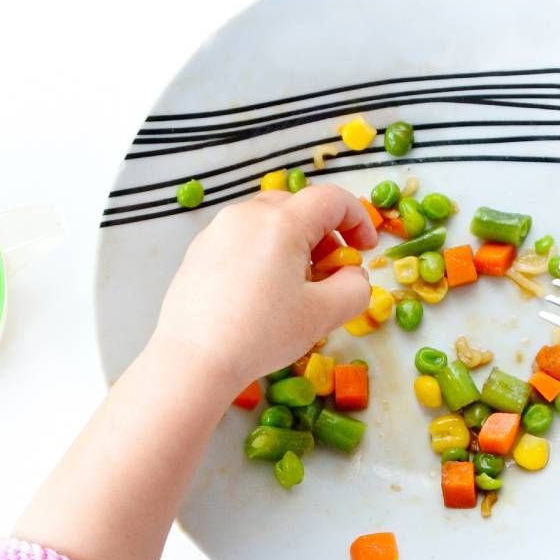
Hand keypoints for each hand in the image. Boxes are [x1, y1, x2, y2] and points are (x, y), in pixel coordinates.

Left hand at [152, 185, 376, 397]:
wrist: (194, 359)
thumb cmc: (262, 334)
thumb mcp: (324, 315)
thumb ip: (355, 288)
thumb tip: (354, 276)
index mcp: (282, 222)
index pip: (332, 199)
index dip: (359, 220)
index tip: (366, 250)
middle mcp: (247, 214)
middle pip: (299, 206)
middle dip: (325, 233)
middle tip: (332, 271)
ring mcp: (218, 230)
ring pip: (269, 221)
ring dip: (294, 243)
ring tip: (296, 285)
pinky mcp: (199, 250)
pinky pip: (243, 238)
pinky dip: (265, 252)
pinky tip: (262, 292)